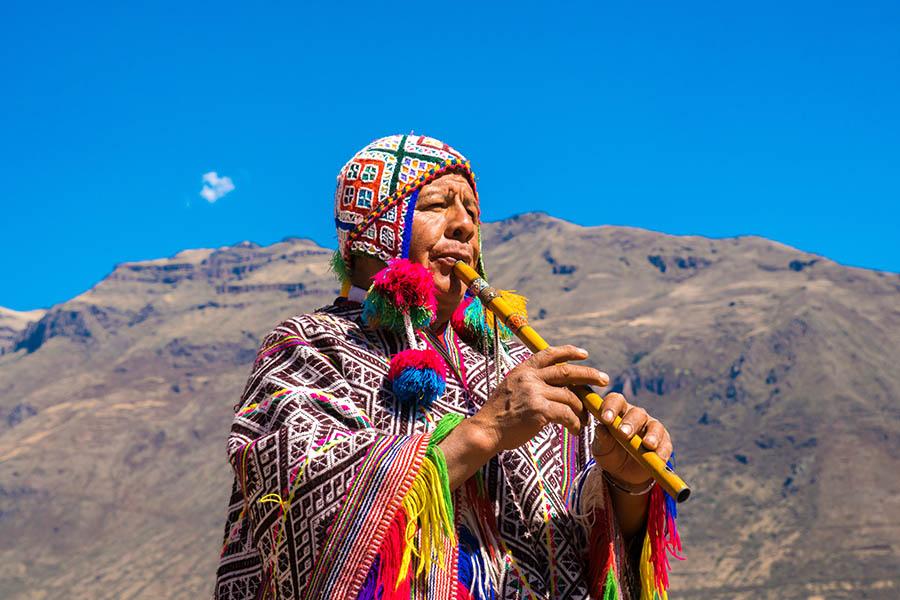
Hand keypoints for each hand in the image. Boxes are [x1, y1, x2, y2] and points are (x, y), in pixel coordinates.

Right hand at [468, 345, 609, 452]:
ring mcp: (535, 393)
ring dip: (581, 410)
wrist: (486, 430)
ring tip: (585, 420)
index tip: (584, 354)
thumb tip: (551, 383)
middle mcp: (530, 377)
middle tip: (605, 379)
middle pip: (566, 371)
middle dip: (589, 375)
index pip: (549, 354)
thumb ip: (529, 381)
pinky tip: (575, 431)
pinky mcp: (539, 411)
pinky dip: (575, 423)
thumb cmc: (499, 414)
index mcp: (523, 370)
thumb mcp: (511, 388)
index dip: (569, 351)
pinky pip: (566, 414)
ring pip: (569, 397)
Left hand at [592, 392, 672, 486]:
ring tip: (647, 445)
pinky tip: (659, 458)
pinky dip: (662, 451)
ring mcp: (651, 428)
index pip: (616, 401)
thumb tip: (600, 429)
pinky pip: (665, 444)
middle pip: (636, 413)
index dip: (611, 407)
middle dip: (630, 422)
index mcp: (618, 412)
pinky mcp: (663, 442)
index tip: (605, 419)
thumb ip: (602, 438)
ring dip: (652, 435)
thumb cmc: (610, 453)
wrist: (622, 473)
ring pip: (655, 426)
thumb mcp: (602, 448)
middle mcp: (636, 416)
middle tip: (623, 433)